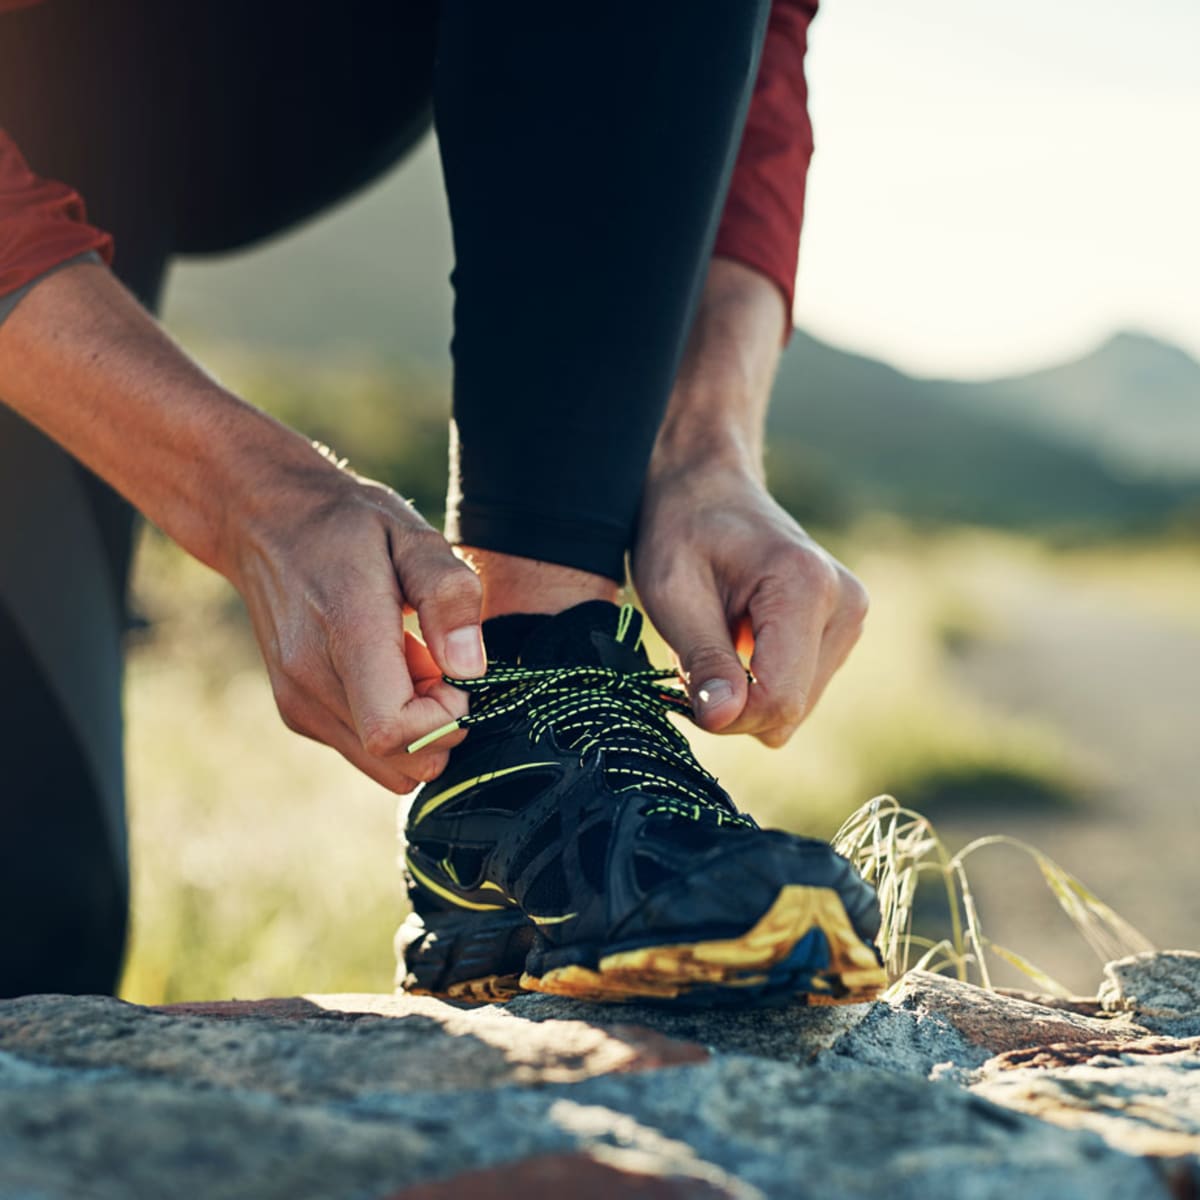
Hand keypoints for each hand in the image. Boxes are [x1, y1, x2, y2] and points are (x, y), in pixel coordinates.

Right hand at [225, 451, 485, 792]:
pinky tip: (385, 669)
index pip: (394, 731)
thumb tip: (470, 669)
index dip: (444, 718)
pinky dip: (389, 724)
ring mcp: (298, 703)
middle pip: (399, 762)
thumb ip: (448, 595)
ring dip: (415, 728)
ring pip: (385, 766)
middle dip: (438, 726)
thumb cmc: (348, 525)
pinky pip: (364, 751)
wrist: (264, 524)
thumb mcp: (412, 535)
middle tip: (436, 665)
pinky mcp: (298, 714)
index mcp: (345, 633)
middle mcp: (311, 681)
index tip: (454, 672)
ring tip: (410, 663)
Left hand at [631, 255, 866, 745]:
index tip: (682, 688)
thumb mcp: (674, 592)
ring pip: (793, 708)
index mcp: (806, 587)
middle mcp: (846, 604)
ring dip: (745, 691)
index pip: (779, 699)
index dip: (725, 713)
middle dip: (733, 702)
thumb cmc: (681, 528)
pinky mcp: (843, 630)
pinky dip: (759, 679)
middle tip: (694, 655)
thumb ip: (703, 658)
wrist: (706, 485)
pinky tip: (738, 638)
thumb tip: (723, 720)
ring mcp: (851, 618)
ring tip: (717, 637)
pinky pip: (798, 691)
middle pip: (789, 710)